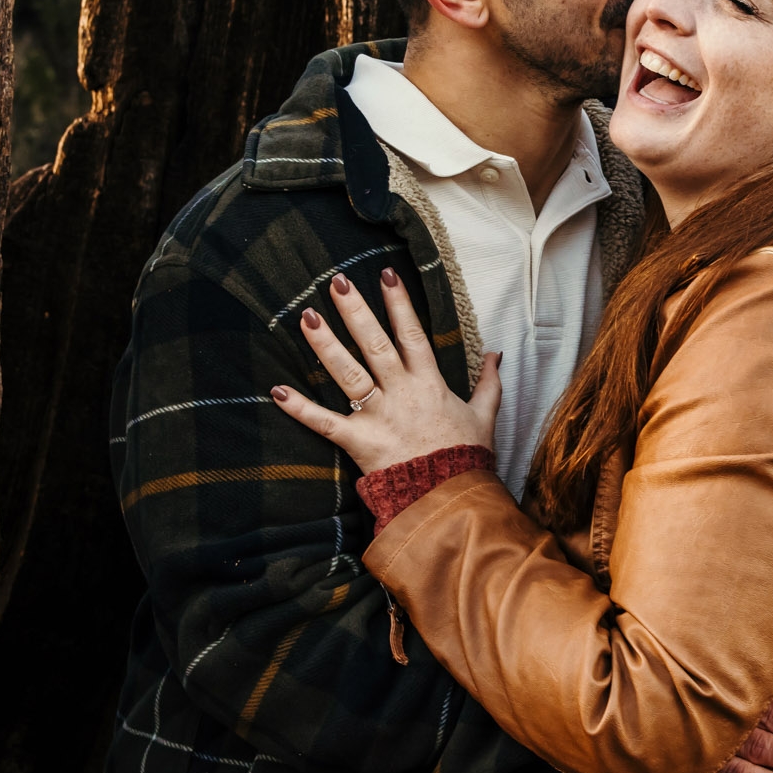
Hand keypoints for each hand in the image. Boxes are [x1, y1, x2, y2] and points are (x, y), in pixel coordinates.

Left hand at [273, 268, 500, 473]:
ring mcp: (379, 417)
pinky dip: (300, 409)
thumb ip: (488, 383)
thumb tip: (495, 355)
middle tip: (336, 282)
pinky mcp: (360, 442)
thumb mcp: (485, 416)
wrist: (452, 499)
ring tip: (307, 317)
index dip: (399, 303)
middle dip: (355, 311)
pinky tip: (277, 390)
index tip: (385, 274)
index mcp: (430, 383)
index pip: (412, 334)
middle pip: (375, 344)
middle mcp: (402, 393)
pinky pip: (325, 423)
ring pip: (349, 374)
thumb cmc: (466, 458)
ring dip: (326, 345)